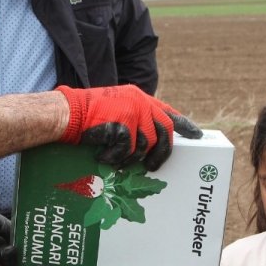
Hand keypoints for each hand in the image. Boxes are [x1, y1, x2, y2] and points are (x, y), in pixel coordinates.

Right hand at [56, 84, 201, 169]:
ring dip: (131, 159)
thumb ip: (135, 119)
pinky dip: (114, 158)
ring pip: (146, 144)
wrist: (67, 113)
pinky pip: (127, 150)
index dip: (185, 125)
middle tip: (153, 167)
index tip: (198, 135)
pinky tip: (102, 156)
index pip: (169, 112)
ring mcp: (132, 112)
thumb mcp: (116, 111)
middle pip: (164, 131)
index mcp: (140, 98)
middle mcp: (140, 102)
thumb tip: (151, 143)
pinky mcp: (122, 124)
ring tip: (117, 162)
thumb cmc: (87, 116)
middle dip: (161, 153)